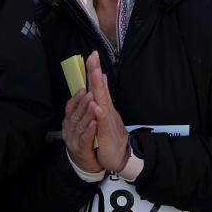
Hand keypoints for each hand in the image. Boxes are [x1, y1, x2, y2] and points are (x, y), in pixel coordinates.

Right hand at [63, 88, 100, 172]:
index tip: (83, 89)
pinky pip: (85, 139)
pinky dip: (90, 131)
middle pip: (75, 115)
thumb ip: (83, 109)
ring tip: (93, 105)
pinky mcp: (81, 150)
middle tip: (90, 93)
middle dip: (83, 103)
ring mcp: (73, 141)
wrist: (88, 164)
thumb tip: (87, 90)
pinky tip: (95, 123)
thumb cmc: (85, 141)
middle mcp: (69, 131)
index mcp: (69, 122)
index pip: (70, 108)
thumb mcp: (82, 124)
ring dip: (87, 115)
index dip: (76, 98)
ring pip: (80, 126)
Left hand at [86, 51, 128, 171]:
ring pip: (102, 101)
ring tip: (94, 73)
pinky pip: (102, 123)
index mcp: (104, 106)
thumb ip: (103, 96)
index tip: (92, 55)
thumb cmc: (110, 135)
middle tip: (93, 56)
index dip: (94, 70)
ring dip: (98, 87)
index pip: (98, 85)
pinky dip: (100, 114)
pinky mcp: (106, 133)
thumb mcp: (105, 113)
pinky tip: (97, 106)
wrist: (120, 156)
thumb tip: (101, 78)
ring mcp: (107, 120)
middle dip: (95, 72)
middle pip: (100, 88)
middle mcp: (106, 110)